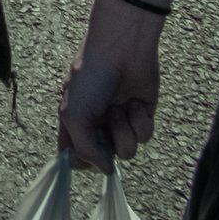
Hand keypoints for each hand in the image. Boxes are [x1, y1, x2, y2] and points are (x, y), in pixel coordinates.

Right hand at [59, 0, 163, 169]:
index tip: (83, 154)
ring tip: (118, 108)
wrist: (121, 49)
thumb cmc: (91, 77)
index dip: (80, 160)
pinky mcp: (142, 116)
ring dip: (123, 131)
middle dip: (105, 144)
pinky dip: (139, 121)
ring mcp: (120, 121)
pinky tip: (134, 102)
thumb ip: (85, 150)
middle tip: (102, 124)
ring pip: (127, 152)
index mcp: (74, 122)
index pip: (75, 156)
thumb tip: (107, 170)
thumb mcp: (74, 114)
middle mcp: (97, 125)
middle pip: (102, 158)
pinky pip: (144, 137)